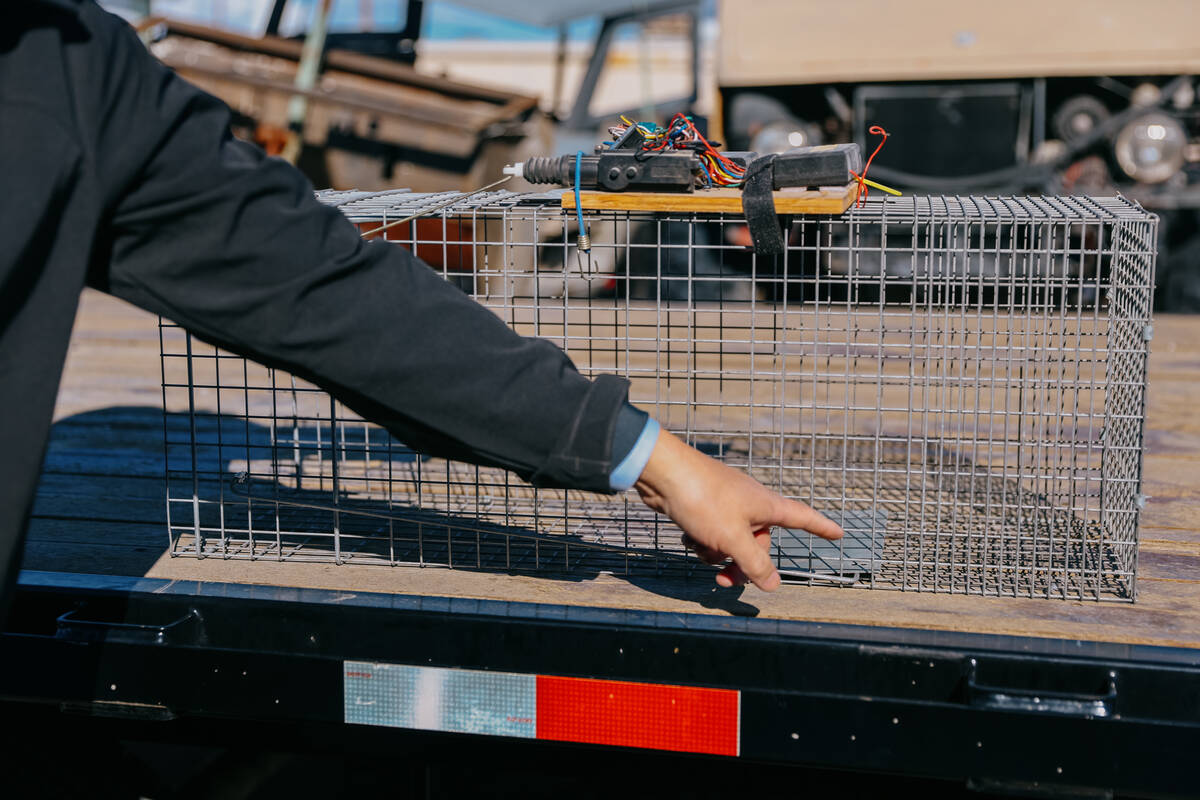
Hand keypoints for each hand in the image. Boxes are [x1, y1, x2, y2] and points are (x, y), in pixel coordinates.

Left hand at [633, 428, 842, 590]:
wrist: (663, 473)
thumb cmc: (702, 499)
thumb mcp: (732, 538)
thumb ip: (754, 564)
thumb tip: (774, 584)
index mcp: (766, 506)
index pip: (803, 518)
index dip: (822, 527)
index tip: (839, 533)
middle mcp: (751, 503)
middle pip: (760, 543)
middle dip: (743, 564)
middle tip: (724, 580)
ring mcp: (728, 503)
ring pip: (733, 540)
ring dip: (717, 553)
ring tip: (700, 549)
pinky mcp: (706, 505)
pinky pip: (713, 532)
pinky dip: (702, 541)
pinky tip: (687, 540)